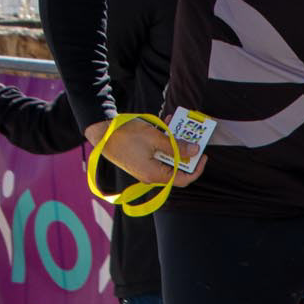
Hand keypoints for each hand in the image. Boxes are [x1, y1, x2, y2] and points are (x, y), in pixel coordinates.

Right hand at [84, 117, 201, 185]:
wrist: (100, 132)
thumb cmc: (125, 136)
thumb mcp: (154, 138)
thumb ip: (176, 146)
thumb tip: (194, 150)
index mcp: (155, 175)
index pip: (184, 179)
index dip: (197, 168)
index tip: (203, 155)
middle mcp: (151, 175)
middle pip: (177, 167)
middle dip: (186, 151)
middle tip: (192, 136)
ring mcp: (145, 168)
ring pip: (167, 157)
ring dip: (174, 142)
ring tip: (179, 125)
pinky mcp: (141, 160)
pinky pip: (157, 153)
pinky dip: (163, 141)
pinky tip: (167, 124)